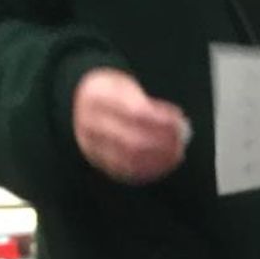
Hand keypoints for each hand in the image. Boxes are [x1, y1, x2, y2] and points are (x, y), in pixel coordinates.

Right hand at [73, 68, 188, 184]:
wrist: (77, 102)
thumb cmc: (110, 94)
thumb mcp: (123, 87)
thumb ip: (147, 105)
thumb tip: (178, 124)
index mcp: (99, 98)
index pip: (136, 114)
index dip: (162, 120)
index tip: (180, 120)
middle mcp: (92, 123)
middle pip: (133, 141)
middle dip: (163, 144)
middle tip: (182, 139)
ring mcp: (93, 144)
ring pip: (130, 159)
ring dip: (158, 159)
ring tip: (177, 152)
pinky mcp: (98, 160)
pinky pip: (126, 171)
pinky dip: (149, 169)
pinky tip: (165, 163)